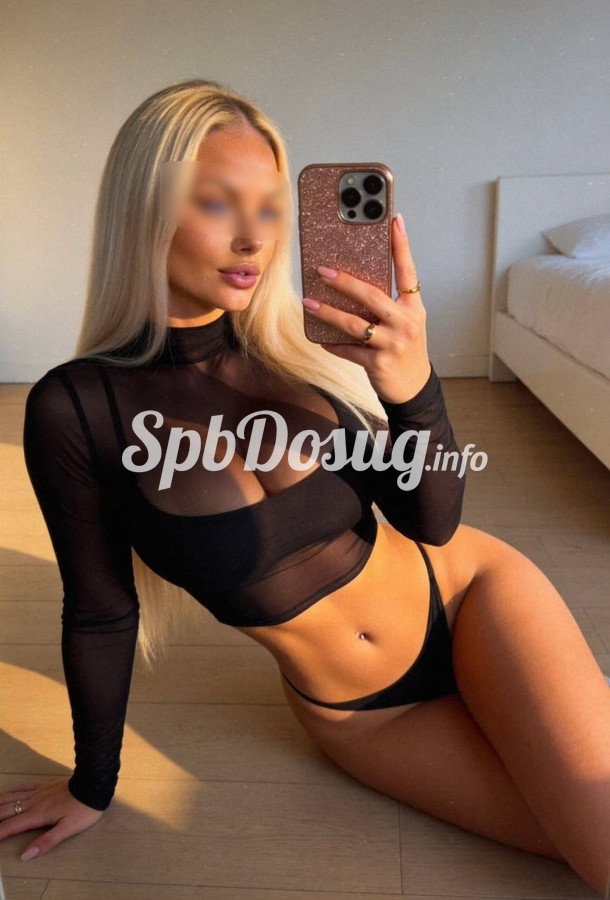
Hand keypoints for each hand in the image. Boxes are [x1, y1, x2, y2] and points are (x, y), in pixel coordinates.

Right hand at [0, 778, 102, 860]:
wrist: (93, 784)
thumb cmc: (82, 809)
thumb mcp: (68, 829)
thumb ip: (47, 842)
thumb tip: (26, 855)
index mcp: (37, 815)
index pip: (11, 826)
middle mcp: (34, 802)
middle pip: (7, 810)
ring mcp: (38, 792)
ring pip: (12, 797)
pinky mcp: (44, 785)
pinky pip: (23, 787)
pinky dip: (11, 791)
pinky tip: (6, 793)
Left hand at [302, 213, 431, 404]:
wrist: (414, 386)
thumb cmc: (405, 347)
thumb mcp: (405, 321)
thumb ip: (388, 302)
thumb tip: (353, 281)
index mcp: (413, 308)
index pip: (408, 271)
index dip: (402, 245)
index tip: (394, 220)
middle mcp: (406, 323)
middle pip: (372, 296)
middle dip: (345, 282)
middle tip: (322, 271)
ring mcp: (393, 344)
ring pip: (355, 325)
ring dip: (328, 313)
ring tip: (309, 303)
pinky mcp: (378, 363)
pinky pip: (349, 350)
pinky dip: (332, 344)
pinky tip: (318, 337)